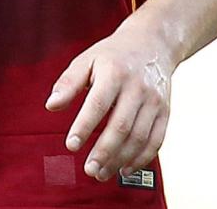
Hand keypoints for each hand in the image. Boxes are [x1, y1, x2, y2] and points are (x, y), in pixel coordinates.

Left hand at [45, 21, 174, 181]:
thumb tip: (51, 106)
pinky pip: (156, 140)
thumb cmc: (112, 55)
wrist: (152, 43)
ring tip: (101, 173)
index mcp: (114, 73)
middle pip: (121, 126)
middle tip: (88, 170)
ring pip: (139, 137)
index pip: (97, 104)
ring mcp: (154, 101)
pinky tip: (125, 168)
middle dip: (104, 151)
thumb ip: (68, 83)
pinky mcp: (166, 111)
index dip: (84, 127)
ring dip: (120, 159)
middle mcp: (137, 88)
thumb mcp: (86, 59)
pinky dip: (141, 158)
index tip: (71, 146)